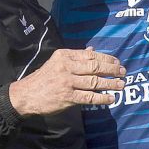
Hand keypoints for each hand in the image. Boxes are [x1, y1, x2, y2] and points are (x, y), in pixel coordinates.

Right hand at [9, 48, 125, 115]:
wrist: (25, 95)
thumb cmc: (44, 78)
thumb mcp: (57, 62)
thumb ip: (75, 57)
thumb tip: (92, 50)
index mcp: (64, 56)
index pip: (90, 55)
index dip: (106, 58)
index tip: (117, 62)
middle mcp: (66, 67)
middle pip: (95, 67)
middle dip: (112, 69)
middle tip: (123, 72)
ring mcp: (67, 82)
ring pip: (94, 81)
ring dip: (110, 83)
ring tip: (121, 84)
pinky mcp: (67, 97)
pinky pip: (89, 97)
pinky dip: (102, 98)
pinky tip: (111, 98)